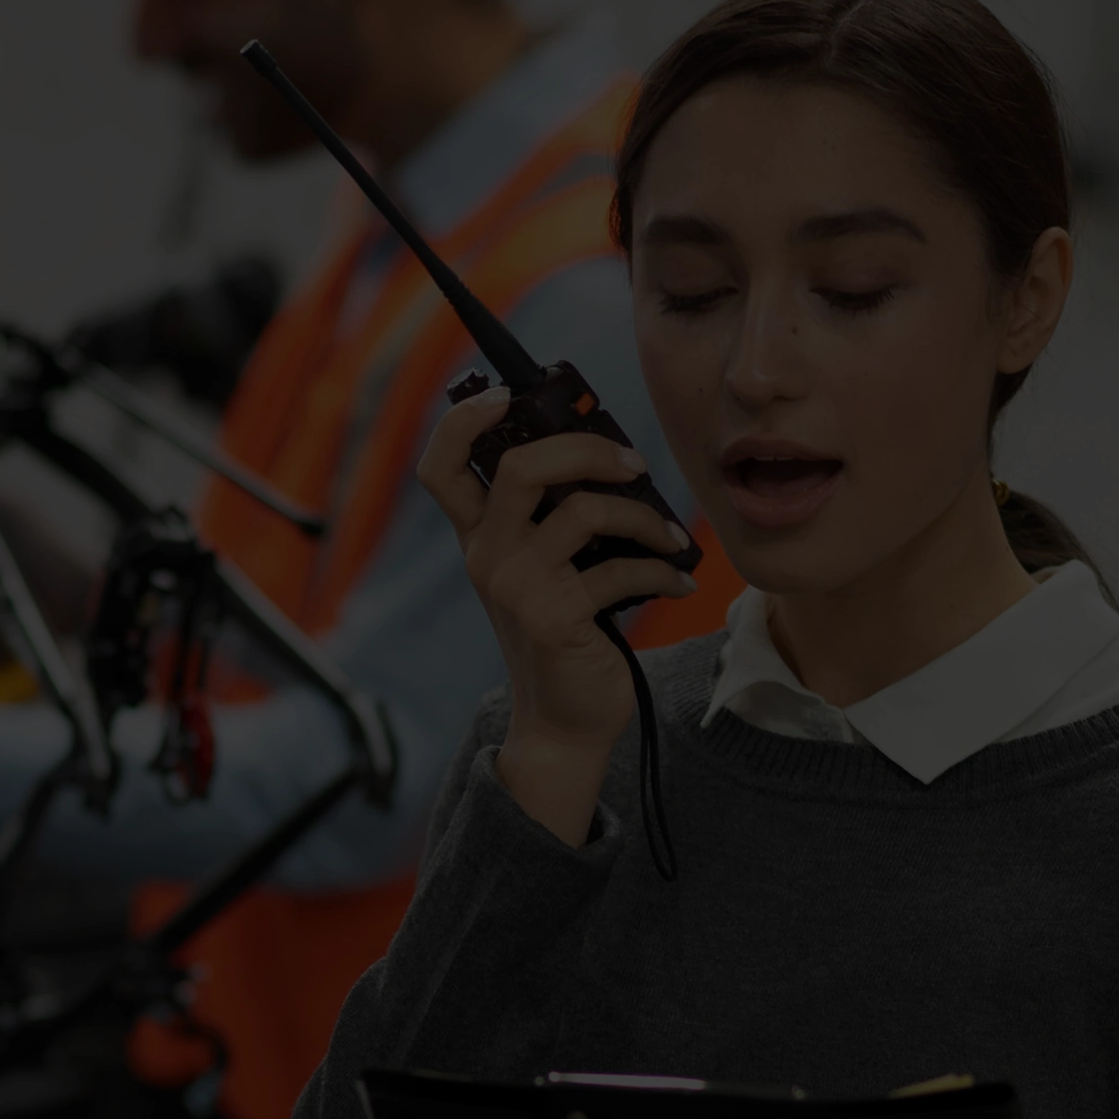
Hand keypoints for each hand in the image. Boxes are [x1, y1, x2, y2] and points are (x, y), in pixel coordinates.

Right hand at [418, 390, 695, 845]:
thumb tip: (615, 458)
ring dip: (641, 516)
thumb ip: (558, 518)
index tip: (506, 394)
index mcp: (480, 538)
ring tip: (672, 538)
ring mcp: (516, 588)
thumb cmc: (567, 636)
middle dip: (585, 448)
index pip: (441, 466)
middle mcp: (487, 557)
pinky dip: (659, 570)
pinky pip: (617, 568)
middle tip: (632, 463)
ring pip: (580, 511)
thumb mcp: (549, 570)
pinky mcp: (554, 618)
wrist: (564, 724)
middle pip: (518, 466)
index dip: (462, 420)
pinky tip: (677, 581)